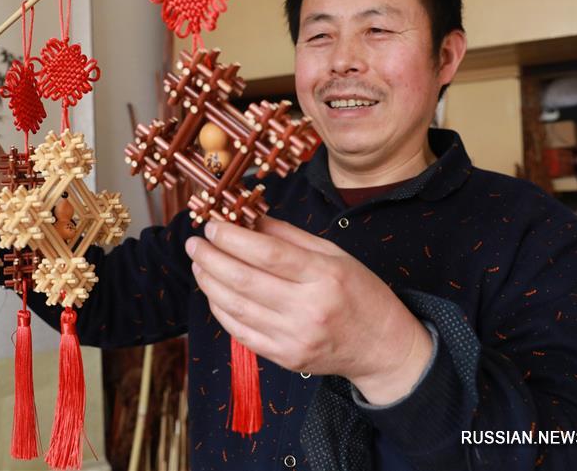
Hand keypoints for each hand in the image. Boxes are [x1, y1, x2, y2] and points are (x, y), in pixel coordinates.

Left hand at [185, 217, 432, 404]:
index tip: (211, 226)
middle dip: (210, 258)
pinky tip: (214, 292)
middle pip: (244, 280)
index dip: (232, 238)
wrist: (382, 347)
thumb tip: (249, 218)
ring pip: (236, 307)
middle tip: (194, 243)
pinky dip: (221, 310)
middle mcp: (308, 308)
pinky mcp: (285, 358)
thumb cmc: (360, 293)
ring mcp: (295, 337)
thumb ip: (290, 235)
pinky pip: (241, 333)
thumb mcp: (334, 254)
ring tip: (199, 264)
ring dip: (209, 283)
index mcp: (324, 275)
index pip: (267, 253)